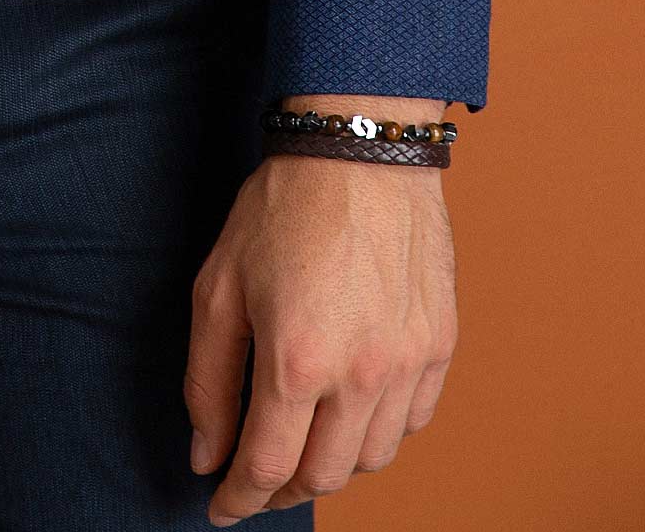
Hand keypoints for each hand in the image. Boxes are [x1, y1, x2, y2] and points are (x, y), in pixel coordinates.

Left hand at [183, 151, 457, 519]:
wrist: (359, 149)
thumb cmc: (281, 208)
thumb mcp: (218, 286)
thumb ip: (206, 380)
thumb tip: (206, 453)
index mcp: (297, 361)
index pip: (266, 468)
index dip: (238, 499)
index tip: (220, 507)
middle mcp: (360, 375)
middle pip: (322, 477)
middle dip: (282, 489)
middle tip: (256, 478)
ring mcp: (407, 363)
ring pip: (371, 459)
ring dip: (331, 464)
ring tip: (302, 440)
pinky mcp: (439, 346)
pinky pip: (412, 422)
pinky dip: (378, 432)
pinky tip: (350, 409)